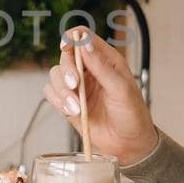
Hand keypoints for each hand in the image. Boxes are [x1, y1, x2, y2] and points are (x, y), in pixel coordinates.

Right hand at [43, 26, 156, 165]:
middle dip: (67, 71)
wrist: (128, 145)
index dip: (71, 38)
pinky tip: (72, 111)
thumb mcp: (121, 89)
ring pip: (55, 75)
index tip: (65, 47)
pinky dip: (57, 101)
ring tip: (78, 108)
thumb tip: (85, 44)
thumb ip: (101, 66)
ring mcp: (78, 86)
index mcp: (106, 60)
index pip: (83, 37)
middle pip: (65, 56)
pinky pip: (51, 93)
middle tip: (75, 86)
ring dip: (62, 91)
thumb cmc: (132, 115)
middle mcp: (90, 70)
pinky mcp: (68, 102)